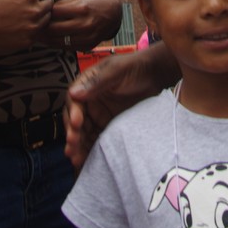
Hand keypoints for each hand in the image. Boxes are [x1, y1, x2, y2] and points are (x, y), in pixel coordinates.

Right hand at [0, 0, 53, 60]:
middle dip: (41, 3)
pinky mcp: (27, 41)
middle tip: (24, 6)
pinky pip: (37, 33)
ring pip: (46, 19)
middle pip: (49, 4)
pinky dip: (31, 30)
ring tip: (21, 17)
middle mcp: (34, 10)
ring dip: (39, 17)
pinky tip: (17, 28)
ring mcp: (31, 27)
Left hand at [38, 0, 121, 50]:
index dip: (45, 12)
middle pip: (54, 29)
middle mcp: (84, 24)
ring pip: (58, 41)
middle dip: (42, 27)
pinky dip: (56, 44)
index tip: (38, 11)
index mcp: (81, 8)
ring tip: (37, 35)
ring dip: (46, 39)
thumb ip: (63, 5)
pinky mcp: (87, 45)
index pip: (55, 12)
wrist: (114, 12)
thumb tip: (45, 11)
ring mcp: (86, 37)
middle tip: (32, 25)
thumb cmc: (95, 1)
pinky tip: (49, 41)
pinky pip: (67, 48)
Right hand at [64, 42, 179, 168]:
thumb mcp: (116, 71)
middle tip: (72, 147)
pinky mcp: (107, 125)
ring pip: (83, 132)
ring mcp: (98, 114)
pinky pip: (96, 138)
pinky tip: (84, 160)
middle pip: (75, 119)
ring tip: (75, 159)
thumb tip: (73, 93)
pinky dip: (89, 149)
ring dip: (77, 145)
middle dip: (72, 134)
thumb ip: (97, 82)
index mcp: (88, 84)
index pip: (74, 101)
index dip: (72, 113)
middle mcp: (89, 100)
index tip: (76, 124)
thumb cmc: (134, 68)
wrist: (155, 76)